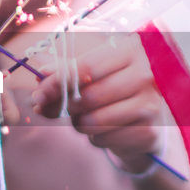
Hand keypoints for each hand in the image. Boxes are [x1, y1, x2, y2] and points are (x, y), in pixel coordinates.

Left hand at [31, 33, 163, 173]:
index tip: (38, 95)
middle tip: (52, 111)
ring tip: (85, 119)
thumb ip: (65, 71)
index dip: (56, 83)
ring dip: (79, 124)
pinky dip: (95, 139)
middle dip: (63, 107)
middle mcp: (144, 74)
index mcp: (129, 50)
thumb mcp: (90, 74)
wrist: (145, 121)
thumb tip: (40, 71)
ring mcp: (150, 104)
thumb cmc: (112, 90)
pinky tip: (105, 131)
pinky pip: (104, 139)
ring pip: (93, 121)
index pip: (85, 68)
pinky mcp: (149, 132)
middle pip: (88, 96)